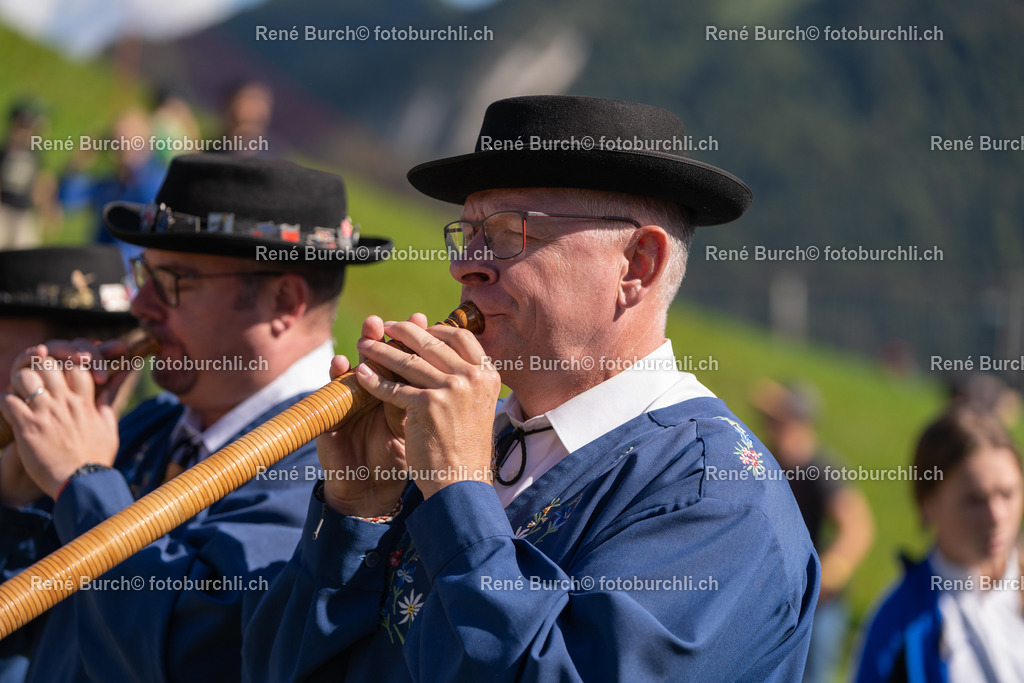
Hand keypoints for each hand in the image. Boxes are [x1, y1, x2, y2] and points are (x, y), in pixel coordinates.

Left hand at [0, 342, 119, 497]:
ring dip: (19, 383)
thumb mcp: (109, 429)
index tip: (60, 376)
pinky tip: (8, 411)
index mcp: (85, 402)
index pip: (75, 366)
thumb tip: (115, 388)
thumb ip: (107, 406)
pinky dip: (4, 402)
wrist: (82, 483)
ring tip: (19, 394)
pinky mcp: (27, 427)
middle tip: (35, 382)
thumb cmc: (96, 460)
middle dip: (39, 369)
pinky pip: (8, 401)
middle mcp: (65, 403)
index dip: (65, 366)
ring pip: (26, 377)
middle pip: (48, 365)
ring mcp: (46, 413)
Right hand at [317, 314, 426, 516]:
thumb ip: (430, 396)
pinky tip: (338, 363)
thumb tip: (464, 367)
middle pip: (377, 358)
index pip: (403, 358)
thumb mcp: (424, 424)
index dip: (412, 339)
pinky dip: (335, 377)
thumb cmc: (408, 460)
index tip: (423, 318)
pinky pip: (332, 395)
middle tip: (390, 319)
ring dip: (360, 348)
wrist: (376, 493)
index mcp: (397, 393)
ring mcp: (351, 406)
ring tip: (366, 331)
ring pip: (353, 369)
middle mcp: (372, 393)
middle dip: (385, 338)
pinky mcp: (331, 422)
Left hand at [353, 315, 500, 499]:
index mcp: (487, 375)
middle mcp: (473, 377)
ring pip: (408, 361)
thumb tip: (444, 356)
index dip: (436, 328)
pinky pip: (394, 387)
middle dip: (403, 331)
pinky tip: (360, 375)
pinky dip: (374, 380)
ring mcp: (451, 389)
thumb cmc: (466, 449)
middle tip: (384, 326)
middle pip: (431, 342)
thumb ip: (466, 381)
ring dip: (381, 350)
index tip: (418, 327)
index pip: (460, 337)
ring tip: (364, 344)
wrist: (461, 483)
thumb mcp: (477, 407)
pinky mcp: (428, 404)